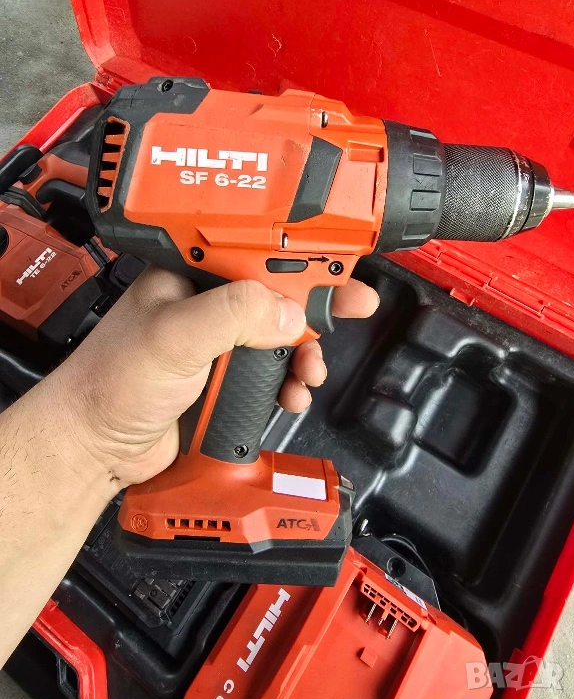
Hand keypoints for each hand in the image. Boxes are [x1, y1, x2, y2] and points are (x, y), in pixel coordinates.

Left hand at [39, 269, 378, 494]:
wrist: (96, 447)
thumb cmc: (111, 382)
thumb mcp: (175, 336)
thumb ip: (234, 315)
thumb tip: (288, 314)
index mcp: (192, 276)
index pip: (257, 251)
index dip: (301, 255)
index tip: (338, 262)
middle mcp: (207, 305)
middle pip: (277, 294)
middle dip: (317, 306)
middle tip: (352, 307)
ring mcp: (217, 344)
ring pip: (280, 337)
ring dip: (306, 353)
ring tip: (310, 371)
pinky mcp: (223, 379)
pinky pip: (271, 373)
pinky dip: (290, 383)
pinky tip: (292, 394)